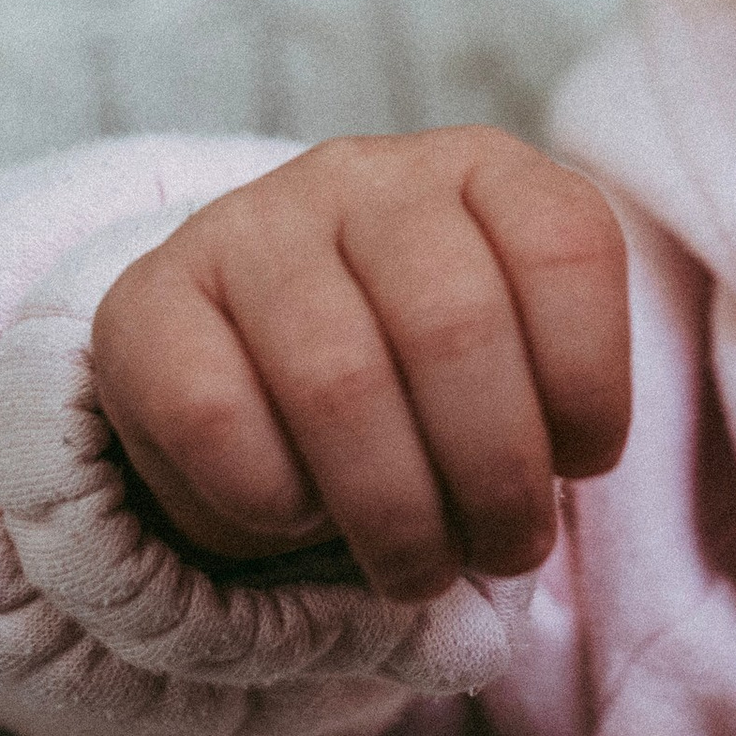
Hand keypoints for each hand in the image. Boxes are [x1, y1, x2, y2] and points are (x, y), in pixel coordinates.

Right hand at [88, 127, 631, 602]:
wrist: (250, 385)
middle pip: (454, 325)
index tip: (580, 462)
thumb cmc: (417, 388)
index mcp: (477, 167)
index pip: (565, 246)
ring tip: (417, 568)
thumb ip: (555, 399)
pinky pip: (214, 417)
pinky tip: (295, 513)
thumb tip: (550, 488)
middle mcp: (364, 173)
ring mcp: (248, 224)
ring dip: (396, 513)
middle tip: (501, 552)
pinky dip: (272, 502)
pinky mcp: (144, 301)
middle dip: (496, 477)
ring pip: (338, 381)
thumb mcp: (512, 369)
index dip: (591, 384)